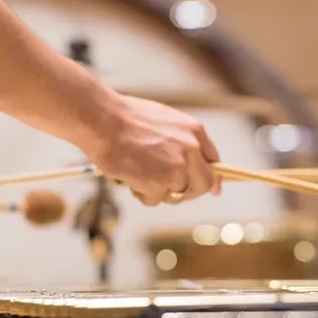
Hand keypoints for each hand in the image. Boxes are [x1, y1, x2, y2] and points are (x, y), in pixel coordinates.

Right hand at [88, 96, 221, 206]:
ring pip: (176, 195)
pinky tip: (130, 177)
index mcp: (195, 132)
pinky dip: (141, 193)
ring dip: (158, 190)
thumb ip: (182, 141)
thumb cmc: (126, 117)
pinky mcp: (158, 184)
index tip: (213, 189)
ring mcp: (176, 169)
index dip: (211, 178)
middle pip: (202, 185)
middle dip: (187, 191)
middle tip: (168, 189)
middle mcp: (191, 151)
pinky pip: (154, 200)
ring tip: (138, 172)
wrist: (103, 120)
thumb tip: (190, 161)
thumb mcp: (165, 121)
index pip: (214, 162)